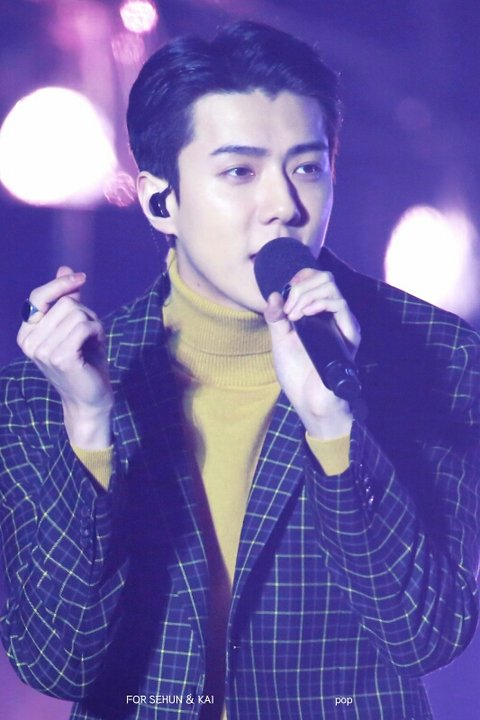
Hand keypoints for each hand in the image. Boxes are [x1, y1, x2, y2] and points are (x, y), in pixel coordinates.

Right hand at [17, 267, 112, 447]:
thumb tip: (65, 267)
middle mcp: (28, 342)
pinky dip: (97, 331)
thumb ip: (67, 299)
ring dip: (93, 323)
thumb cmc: (85, 361)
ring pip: (76, 313)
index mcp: (26, 333)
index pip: (37, 296)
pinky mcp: (60, 357)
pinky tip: (97, 344)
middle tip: (91, 333)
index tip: (81, 277)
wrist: (91, 398)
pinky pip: (84, 326)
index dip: (59, 284)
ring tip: (93, 341)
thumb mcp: (75, 326)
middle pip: (64, 303)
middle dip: (85, 313)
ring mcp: (42, 351)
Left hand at [264, 267, 360, 439]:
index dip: (299, 280)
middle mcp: (333, 316)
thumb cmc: (296, 375)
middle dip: (300, 287)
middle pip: (324, 278)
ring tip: (295, 314)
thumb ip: (276, 317)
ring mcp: (342, 323)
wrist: (309, 400)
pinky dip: (319, 303)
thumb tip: (273, 294)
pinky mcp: (348, 333)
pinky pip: (340, 304)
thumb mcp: (280, 341)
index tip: (285, 297)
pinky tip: (305, 315)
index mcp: (317, 315)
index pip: (315, 280)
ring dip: (306, 294)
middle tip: (288, 309)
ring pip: (331, 286)